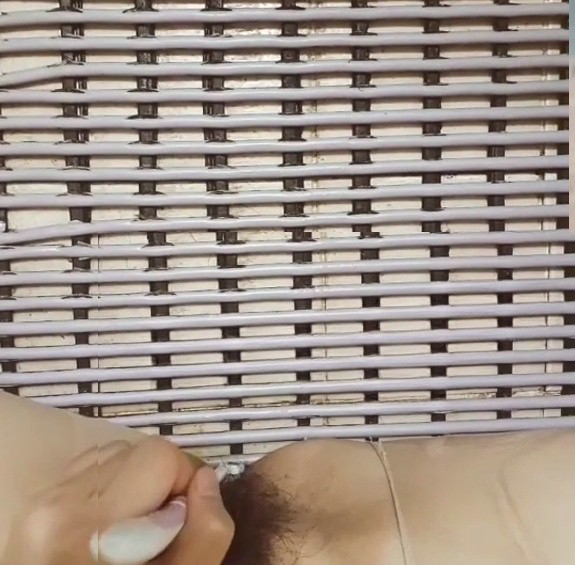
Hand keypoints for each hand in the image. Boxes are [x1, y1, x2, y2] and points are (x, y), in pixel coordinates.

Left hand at [2, 437, 233, 564]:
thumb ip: (207, 533)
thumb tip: (206, 479)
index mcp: (89, 527)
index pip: (160, 457)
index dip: (186, 485)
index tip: (182, 524)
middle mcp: (56, 503)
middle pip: (139, 450)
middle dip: (164, 482)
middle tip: (162, 529)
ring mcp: (42, 500)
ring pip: (118, 454)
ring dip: (139, 481)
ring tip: (135, 528)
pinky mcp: (39, 502)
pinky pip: (94, 466)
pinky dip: (115, 484)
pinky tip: (113, 523)